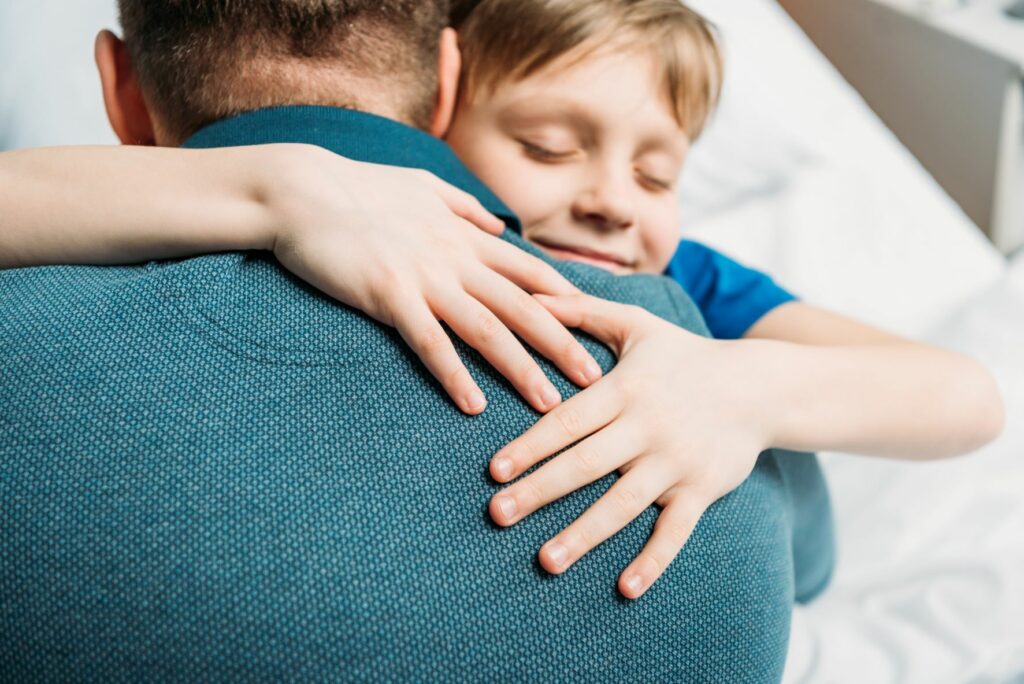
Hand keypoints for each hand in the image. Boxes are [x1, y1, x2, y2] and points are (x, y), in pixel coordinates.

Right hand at [264, 145, 602, 414]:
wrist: (301, 189)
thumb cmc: (359, 189)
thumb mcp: (422, 186)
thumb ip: (464, 206)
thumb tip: (497, 224)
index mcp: (464, 234)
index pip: (529, 273)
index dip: (567, 303)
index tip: (596, 332)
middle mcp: (454, 256)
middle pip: (522, 306)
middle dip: (563, 344)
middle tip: (594, 380)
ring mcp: (423, 275)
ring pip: (486, 328)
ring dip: (521, 368)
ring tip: (548, 404)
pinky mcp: (388, 293)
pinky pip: (429, 342)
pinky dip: (453, 374)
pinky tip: (473, 406)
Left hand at [487, 294, 772, 597]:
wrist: (758, 387)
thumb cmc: (684, 355)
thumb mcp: (636, 325)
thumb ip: (582, 310)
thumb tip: (530, 294)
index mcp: (626, 390)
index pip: (569, 422)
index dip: (530, 446)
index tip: (494, 471)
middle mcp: (649, 428)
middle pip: (585, 465)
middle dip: (539, 491)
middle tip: (497, 515)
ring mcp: (676, 463)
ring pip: (623, 504)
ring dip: (583, 534)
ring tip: (546, 560)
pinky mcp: (702, 490)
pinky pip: (675, 532)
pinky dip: (653, 561)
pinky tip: (625, 588)